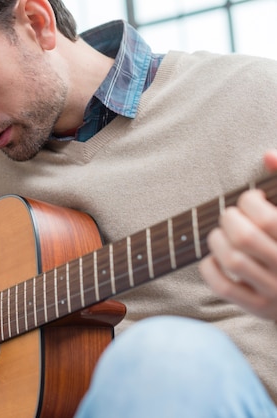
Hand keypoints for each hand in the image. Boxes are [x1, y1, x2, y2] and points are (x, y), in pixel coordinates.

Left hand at [199, 150, 276, 319]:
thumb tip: (267, 155)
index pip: (267, 218)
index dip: (249, 201)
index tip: (251, 200)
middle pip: (245, 237)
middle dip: (229, 218)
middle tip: (231, 216)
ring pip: (233, 261)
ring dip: (216, 240)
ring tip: (221, 234)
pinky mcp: (261, 309)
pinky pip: (224, 288)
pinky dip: (210, 268)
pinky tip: (214, 258)